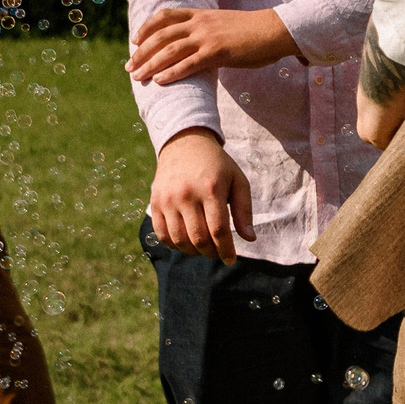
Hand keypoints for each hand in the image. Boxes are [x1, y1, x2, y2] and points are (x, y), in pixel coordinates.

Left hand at [128, 7, 297, 84]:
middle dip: (142, 52)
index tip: (135, 40)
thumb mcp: (225, 24)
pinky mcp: (217, 53)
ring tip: (138, 76)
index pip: (165, 16)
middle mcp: (200, 23)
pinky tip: (160, 81)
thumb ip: (208, 30)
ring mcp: (207, 37)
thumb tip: (197, 44)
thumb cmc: (253, 31)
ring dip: (150, 64)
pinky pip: (188, 64)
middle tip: (130, 66)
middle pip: (161, 35)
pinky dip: (171, 73)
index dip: (147, 28)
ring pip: (170, 50)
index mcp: (201, 14)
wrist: (274, 30)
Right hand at [147, 129, 253, 259]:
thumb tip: (249, 238)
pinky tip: (186, 242)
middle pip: (198, 238)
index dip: (226, 250)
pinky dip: (174, 245)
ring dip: (193, 251)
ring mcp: (167, 199)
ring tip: (204, 249)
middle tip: (218, 253)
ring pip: (179, 239)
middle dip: (211, 253)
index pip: (218, 230)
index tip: (231, 259)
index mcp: (210, 189)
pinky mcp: (155, 202)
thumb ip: (244, 210)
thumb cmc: (217, 165)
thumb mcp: (238, 181)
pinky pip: (162, 234)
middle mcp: (186, 194)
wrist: (185, 143)